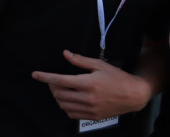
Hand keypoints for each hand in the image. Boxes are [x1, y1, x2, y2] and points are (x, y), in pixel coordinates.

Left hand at [32, 50, 155, 120]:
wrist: (134, 95)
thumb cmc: (117, 77)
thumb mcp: (99, 65)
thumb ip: (80, 60)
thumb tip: (65, 53)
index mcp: (88, 83)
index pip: (60, 81)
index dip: (45, 77)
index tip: (35, 74)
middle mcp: (88, 98)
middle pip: (59, 94)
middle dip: (52, 86)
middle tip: (53, 81)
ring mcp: (91, 109)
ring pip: (64, 105)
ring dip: (58, 97)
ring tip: (61, 89)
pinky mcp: (93, 116)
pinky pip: (72, 114)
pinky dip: (66, 107)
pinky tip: (68, 99)